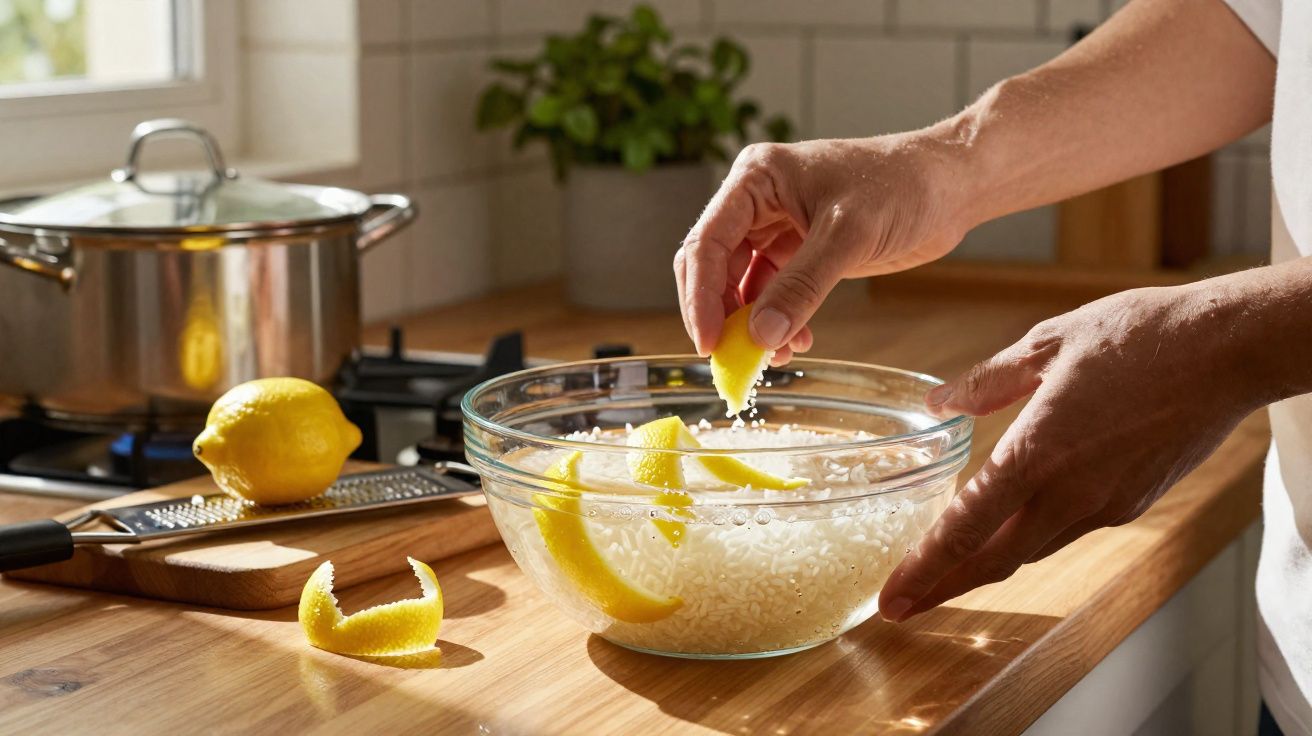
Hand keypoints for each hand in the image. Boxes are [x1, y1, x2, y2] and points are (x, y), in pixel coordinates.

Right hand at [674, 135, 970, 361]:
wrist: (952, 185)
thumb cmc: (904, 185)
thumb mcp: (848, 236)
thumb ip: (801, 287)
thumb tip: (760, 336)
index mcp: (756, 178)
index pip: (706, 242)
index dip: (700, 296)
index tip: (709, 343)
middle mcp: (758, 200)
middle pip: (714, 266)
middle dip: (721, 314)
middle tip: (731, 360)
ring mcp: (777, 226)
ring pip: (741, 284)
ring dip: (752, 324)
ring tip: (774, 356)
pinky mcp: (800, 250)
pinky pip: (772, 292)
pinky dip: (778, 321)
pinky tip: (797, 343)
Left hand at [877, 284, 1258, 621]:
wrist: (1230, 350)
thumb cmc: (1139, 335)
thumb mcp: (1047, 342)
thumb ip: (988, 380)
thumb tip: (941, 400)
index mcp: (1038, 452)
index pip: (966, 528)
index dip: (925, 567)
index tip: (892, 596)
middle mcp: (1070, 492)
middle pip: (994, 560)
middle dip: (942, 587)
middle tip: (900, 607)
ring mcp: (1105, 504)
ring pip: (1030, 550)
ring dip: (984, 568)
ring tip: (942, 578)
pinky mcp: (1132, 503)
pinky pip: (1066, 531)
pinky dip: (1027, 540)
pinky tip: (1008, 532)